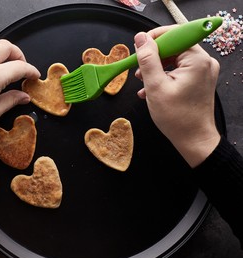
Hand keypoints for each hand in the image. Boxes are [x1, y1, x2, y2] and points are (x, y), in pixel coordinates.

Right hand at [134, 26, 220, 166]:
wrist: (193, 139)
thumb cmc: (177, 118)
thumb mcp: (155, 87)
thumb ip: (147, 59)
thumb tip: (141, 38)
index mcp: (197, 60)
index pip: (174, 34)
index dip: (153, 39)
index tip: (138, 49)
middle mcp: (203, 62)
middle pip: (173, 47)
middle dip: (153, 57)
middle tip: (138, 70)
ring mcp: (202, 71)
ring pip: (174, 59)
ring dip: (156, 68)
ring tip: (143, 82)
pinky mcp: (198, 80)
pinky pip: (178, 69)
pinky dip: (163, 76)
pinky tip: (151, 89)